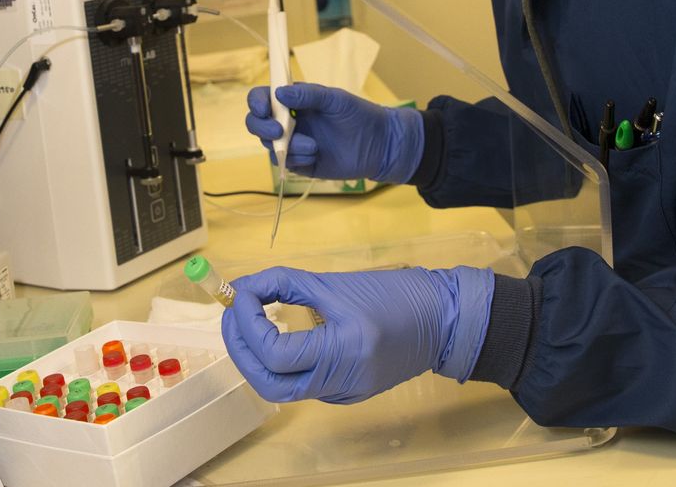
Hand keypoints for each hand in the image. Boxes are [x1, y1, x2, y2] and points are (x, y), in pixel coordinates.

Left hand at [219, 265, 493, 403]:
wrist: (444, 320)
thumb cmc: (396, 292)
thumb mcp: (336, 282)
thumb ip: (285, 283)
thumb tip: (243, 287)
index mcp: (343, 349)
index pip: (275, 352)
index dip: (247, 325)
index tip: (238, 295)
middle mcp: (342, 380)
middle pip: (270, 384)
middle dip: (241, 352)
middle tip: (230, 317)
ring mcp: (346, 393)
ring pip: (284, 389)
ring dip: (257, 360)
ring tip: (248, 326)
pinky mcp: (349, 393)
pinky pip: (304, 385)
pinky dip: (282, 364)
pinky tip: (279, 338)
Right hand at [244, 83, 423, 182]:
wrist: (379, 144)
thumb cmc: (359, 115)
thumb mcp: (334, 99)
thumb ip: (308, 95)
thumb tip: (279, 93)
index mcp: (294, 101)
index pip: (263, 98)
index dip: (256, 102)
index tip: (263, 108)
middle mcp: (289, 121)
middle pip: (257, 124)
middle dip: (262, 128)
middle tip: (279, 132)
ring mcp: (293, 143)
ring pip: (271, 146)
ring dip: (288, 147)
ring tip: (314, 146)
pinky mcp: (301, 163)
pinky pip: (285, 162)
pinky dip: (296, 159)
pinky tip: (316, 155)